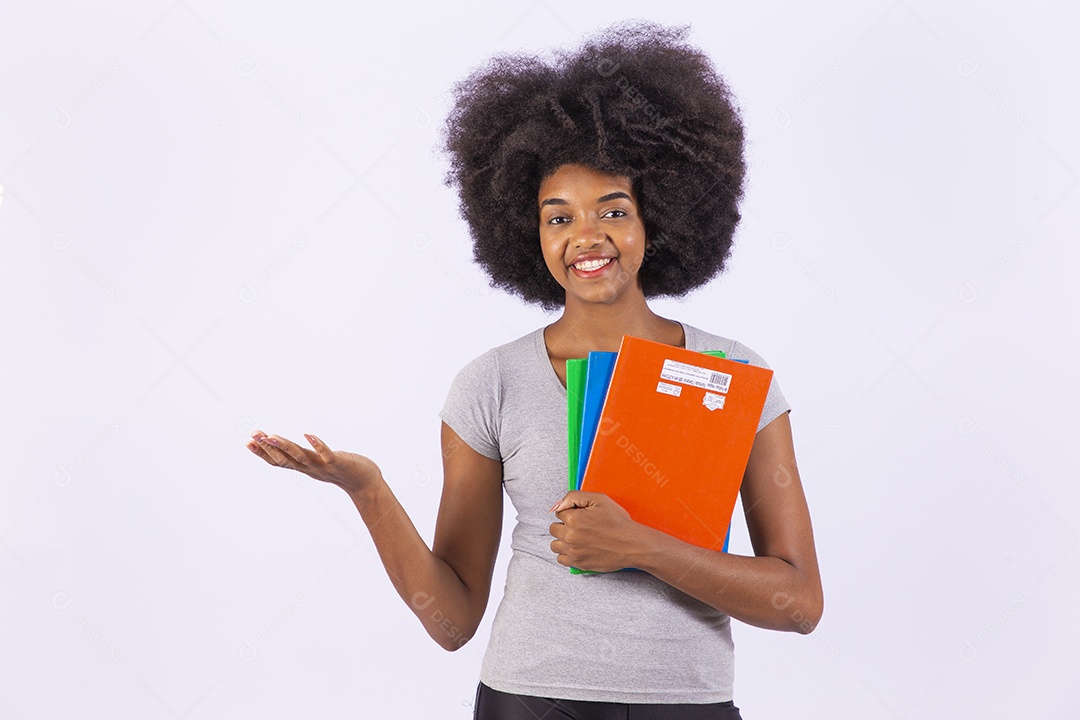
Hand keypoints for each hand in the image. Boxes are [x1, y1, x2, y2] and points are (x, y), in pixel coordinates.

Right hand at [246, 430, 381, 497]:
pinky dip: (318, 445)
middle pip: (285, 458)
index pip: (279, 461)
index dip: (263, 453)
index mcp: (305, 467)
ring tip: (271, 435)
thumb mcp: (318, 463)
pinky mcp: (339, 463)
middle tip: (252, 435)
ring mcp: (324, 466)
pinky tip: (308, 434)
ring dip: (286, 446)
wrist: (365, 484)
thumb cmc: (342, 470)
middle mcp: (311, 468)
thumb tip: (291, 449)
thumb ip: (304, 457)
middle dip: (268, 448)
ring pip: (301, 456)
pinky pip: (327, 454)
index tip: (248, 442)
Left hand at [548, 491, 647, 571]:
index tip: (581, 515)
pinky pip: (561, 559)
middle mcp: (570, 536)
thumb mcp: (599, 499)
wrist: (632, 544)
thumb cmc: (618, 522)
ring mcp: (573, 552)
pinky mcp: (578, 564)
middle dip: (564, 525)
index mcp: (573, 518)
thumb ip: (574, 497)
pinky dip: (566, 554)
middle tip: (580, 526)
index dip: (571, 512)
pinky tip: (577, 548)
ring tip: (577, 538)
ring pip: (555, 545)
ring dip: (562, 540)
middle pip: (554, 529)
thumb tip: (557, 504)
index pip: (558, 513)